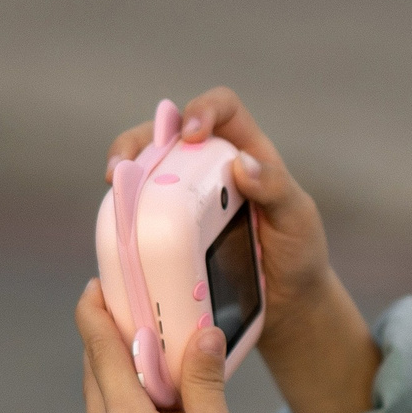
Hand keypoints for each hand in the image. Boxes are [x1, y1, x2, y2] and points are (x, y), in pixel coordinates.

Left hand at [77, 279, 263, 412]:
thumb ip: (203, 381)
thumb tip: (202, 332)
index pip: (101, 351)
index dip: (94, 312)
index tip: (94, 284)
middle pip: (95, 374)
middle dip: (108, 340)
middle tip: (128, 310)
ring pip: (102, 404)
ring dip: (120, 376)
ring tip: (151, 358)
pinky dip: (126, 409)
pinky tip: (158, 412)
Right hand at [106, 87, 377, 412]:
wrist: (287, 304)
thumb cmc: (298, 254)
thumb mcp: (298, 219)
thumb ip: (277, 189)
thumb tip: (242, 164)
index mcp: (246, 152)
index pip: (223, 109)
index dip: (203, 109)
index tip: (191, 134)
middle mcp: (210, 168)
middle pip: (165, 133)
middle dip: (138, 140)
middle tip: (123, 166)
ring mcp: (185, 199)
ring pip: (145, 170)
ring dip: (123, 171)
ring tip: (113, 187)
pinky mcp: (170, 230)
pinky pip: (140, 212)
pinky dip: (123, 212)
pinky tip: (117, 225)